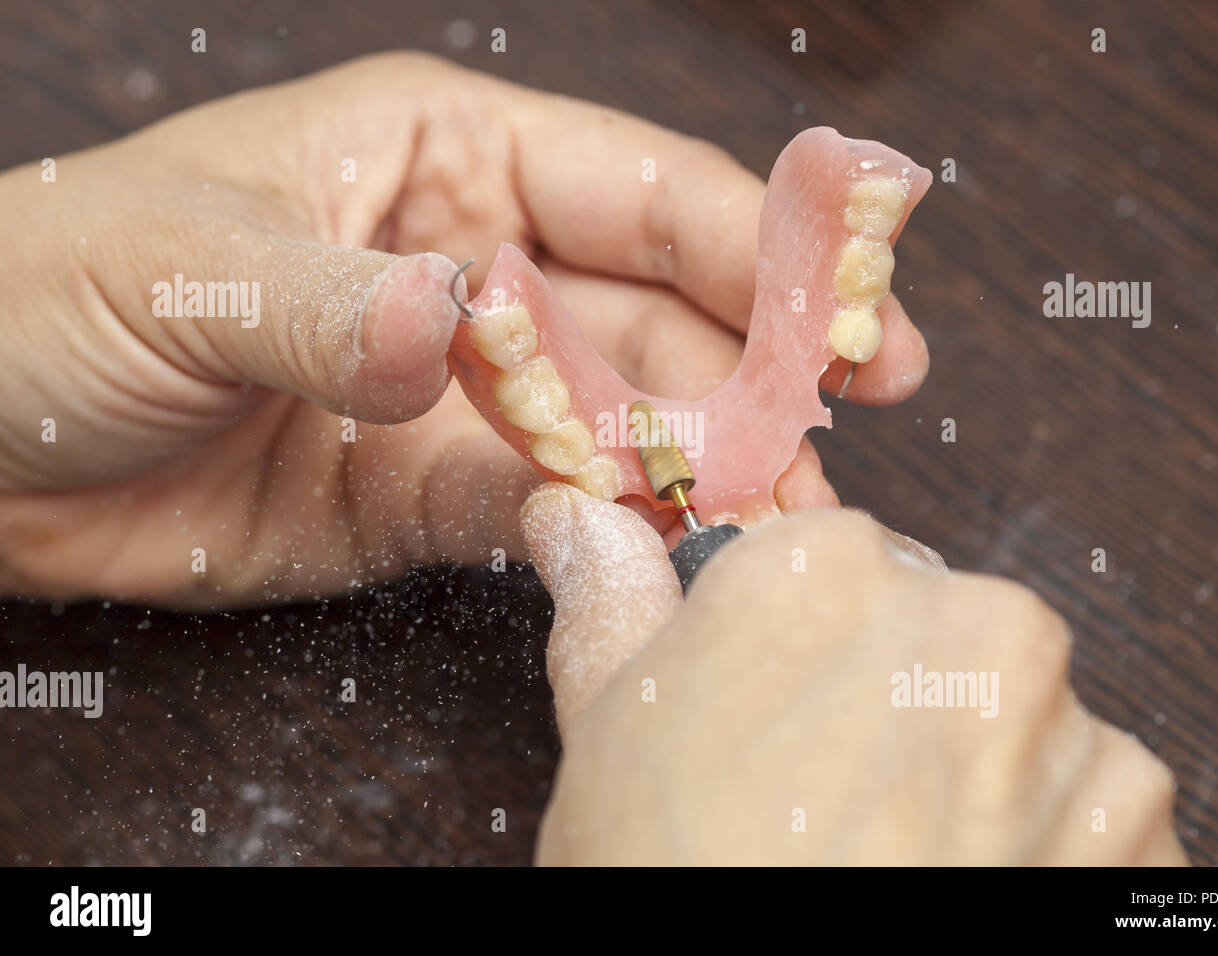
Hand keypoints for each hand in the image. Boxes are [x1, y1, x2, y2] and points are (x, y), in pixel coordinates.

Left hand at [0, 52, 928, 604]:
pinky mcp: (429, 492)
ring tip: (786, 504)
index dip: (752, 235)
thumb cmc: (49, 290)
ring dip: (704, 460)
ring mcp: (461, 387)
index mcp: (439, 159)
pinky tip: (669, 549)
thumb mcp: (184, 261)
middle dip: (762, 356)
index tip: (853, 290)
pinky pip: (540, 508)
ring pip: (619, 419)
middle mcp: (475, 265)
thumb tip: (447, 328)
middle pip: (658, 307)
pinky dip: (604, 529)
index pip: (633, 186)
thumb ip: (330, 301)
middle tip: (858, 410)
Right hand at [522, 483, 1186, 864]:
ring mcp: (1063, 725)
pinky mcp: (1136, 822)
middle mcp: (964, 619)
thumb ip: (614, 599)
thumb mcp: (611, 733)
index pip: (838, 560)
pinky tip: (967, 879)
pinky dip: (1046, 842)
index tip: (792, 704)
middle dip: (898, 697)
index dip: (807, 643)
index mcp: (827, 571)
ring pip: (1019, 718)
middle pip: (937, 631)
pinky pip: (1090, 803)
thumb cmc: (671, 876)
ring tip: (897, 853)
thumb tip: (577, 520)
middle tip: (832, 795)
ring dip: (977, 772)